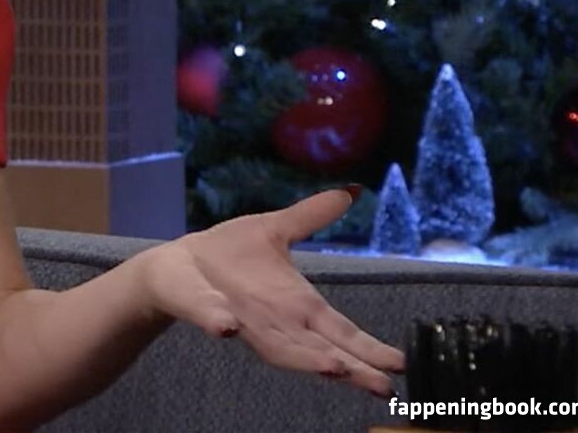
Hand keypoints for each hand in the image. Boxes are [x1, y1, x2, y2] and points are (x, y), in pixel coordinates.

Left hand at [129, 186, 405, 397]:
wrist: (177, 261)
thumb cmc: (228, 254)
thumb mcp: (275, 228)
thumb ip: (312, 215)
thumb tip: (352, 190)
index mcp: (297, 304)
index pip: (342, 331)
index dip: (370, 348)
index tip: (401, 365)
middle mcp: (277, 321)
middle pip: (321, 350)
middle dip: (350, 367)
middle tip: (381, 386)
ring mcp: (242, 320)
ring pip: (277, 348)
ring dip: (303, 358)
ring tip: (335, 368)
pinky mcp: (205, 310)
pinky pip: (213, 320)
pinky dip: (220, 324)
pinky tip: (228, 328)